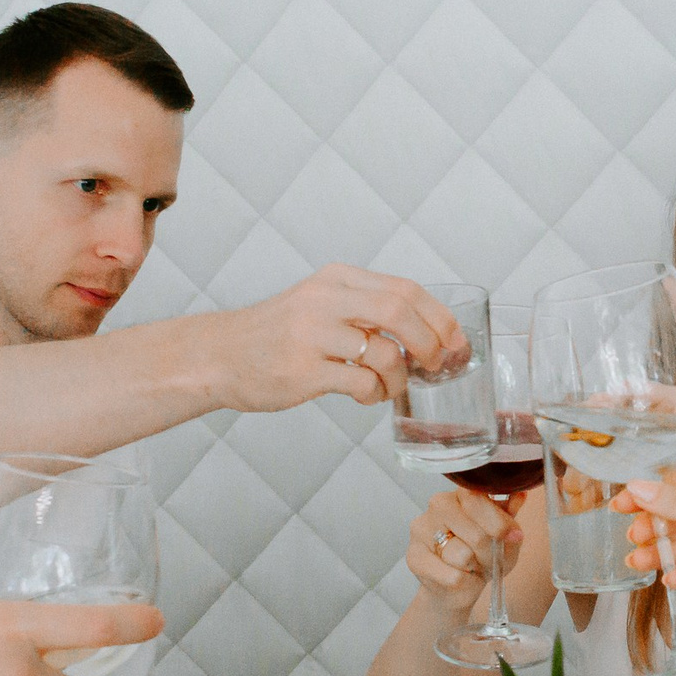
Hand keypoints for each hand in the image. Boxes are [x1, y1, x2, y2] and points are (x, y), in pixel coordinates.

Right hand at [211, 266, 466, 411]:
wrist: (219, 355)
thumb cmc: (278, 334)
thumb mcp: (320, 303)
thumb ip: (365, 308)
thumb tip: (428, 332)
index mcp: (337, 279)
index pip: (406, 289)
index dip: (441, 318)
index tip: (457, 342)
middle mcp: (325, 300)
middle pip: (401, 311)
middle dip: (431, 344)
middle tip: (435, 366)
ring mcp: (312, 335)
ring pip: (385, 353)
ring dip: (399, 378)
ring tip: (389, 386)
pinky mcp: (302, 371)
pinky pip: (360, 384)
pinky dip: (374, 395)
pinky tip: (366, 396)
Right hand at [407, 488, 524, 612]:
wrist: (458, 586)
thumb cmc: (481, 556)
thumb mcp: (504, 538)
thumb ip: (510, 518)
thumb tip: (519, 496)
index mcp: (462, 493)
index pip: (479, 500)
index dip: (499, 524)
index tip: (511, 537)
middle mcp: (438, 504)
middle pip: (475, 533)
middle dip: (489, 552)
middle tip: (488, 559)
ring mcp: (422, 529)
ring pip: (462, 555)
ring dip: (475, 567)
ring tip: (472, 566)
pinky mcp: (414, 556)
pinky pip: (451, 575)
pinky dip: (462, 582)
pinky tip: (458, 577)